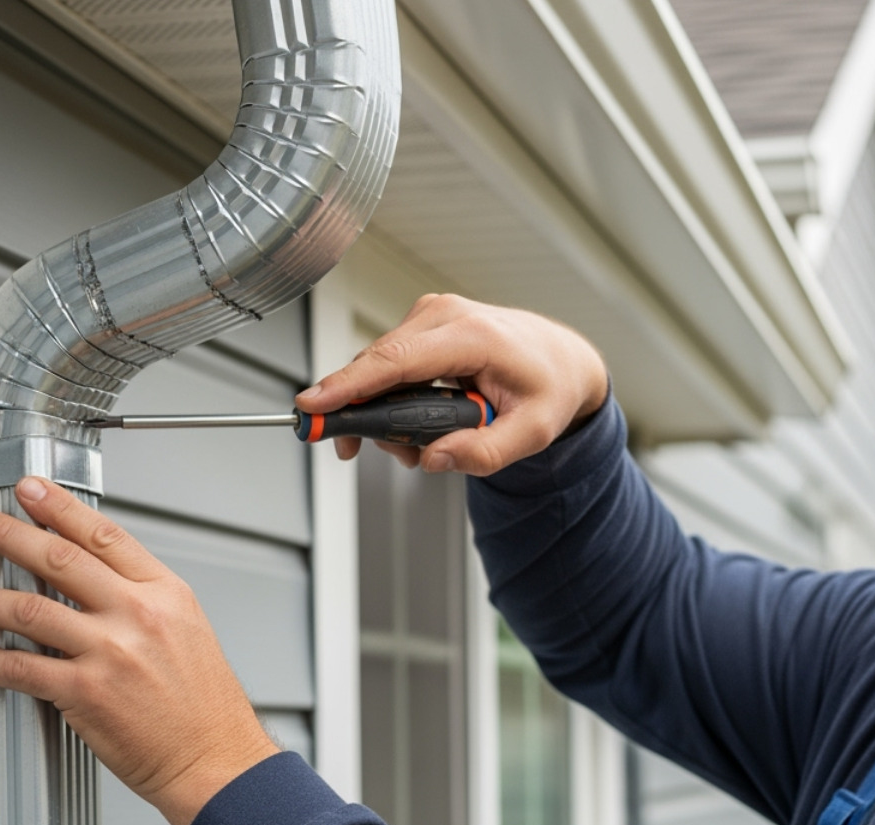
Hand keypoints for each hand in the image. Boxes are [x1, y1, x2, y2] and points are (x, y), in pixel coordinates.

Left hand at [0, 476, 279, 824]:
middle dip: (6, 533)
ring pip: (29, 610)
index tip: (31, 491)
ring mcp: (110, 653)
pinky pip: (22, 669)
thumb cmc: (205, 706)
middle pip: (58, 559)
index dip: (59, 508)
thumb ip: (141, 600)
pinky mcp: (86, 694)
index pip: (103, 535)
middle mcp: (137, 615)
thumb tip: (92, 579)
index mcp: (165, 593)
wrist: (216, 759)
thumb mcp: (186, 630)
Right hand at [296, 294, 607, 474]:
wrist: (561, 360)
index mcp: (473, 335)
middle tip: (355, 453)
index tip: (313, 404)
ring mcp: (431, 315)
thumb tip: (434, 460)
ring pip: (376, 367)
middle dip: (360, 415)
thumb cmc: (548, 388)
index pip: (397, 361)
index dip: (350, 385)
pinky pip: (386, 363)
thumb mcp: (532, 433)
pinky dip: (387, 396)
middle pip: (376, 366)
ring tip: (412, 444)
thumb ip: (485, 453)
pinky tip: (409, 422)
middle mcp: (445, 315)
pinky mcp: (422, 325)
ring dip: (378, 411)